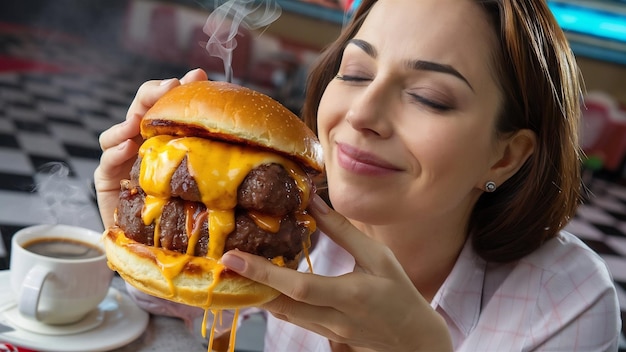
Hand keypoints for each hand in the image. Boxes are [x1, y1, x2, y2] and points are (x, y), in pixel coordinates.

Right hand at [94, 68, 208, 227]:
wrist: (155, 242)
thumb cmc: (182, 209)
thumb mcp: (200, 177)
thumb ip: (210, 154)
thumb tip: (237, 133)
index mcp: (165, 137)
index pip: (169, 104)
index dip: (182, 87)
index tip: (199, 75)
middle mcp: (141, 143)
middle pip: (141, 107)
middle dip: (154, 93)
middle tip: (170, 87)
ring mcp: (121, 159)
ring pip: (117, 131)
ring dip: (129, 120)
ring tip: (140, 119)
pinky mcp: (107, 179)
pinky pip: (106, 162)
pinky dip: (115, 151)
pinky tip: (127, 147)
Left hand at [222, 195, 452, 351]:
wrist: (411, 339)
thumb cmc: (399, 292)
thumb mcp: (378, 257)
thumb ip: (343, 231)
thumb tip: (313, 204)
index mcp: (350, 296)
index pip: (299, 287)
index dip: (264, 274)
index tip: (235, 258)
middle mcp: (333, 318)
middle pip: (279, 305)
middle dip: (247, 285)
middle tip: (222, 262)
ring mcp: (326, 331)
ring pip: (281, 314)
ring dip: (256, 293)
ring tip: (234, 269)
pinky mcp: (322, 335)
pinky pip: (291, 317)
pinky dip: (272, 301)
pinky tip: (261, 284)